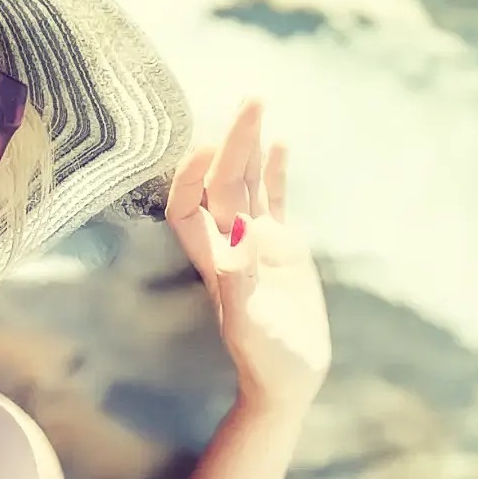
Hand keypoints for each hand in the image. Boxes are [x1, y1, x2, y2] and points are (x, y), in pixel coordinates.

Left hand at [165, 99, 332, 414]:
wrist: (289, 378)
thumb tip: (238, 234)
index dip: (191, 176)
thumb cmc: (266, 360)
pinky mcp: (283, 247)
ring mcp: (256, 243)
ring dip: (250, 146)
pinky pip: (274, 200)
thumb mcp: (251, 325)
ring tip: (258, 103)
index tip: (206, 147)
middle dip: (231, 142)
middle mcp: (230, 244)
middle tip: (250, 100)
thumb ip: (240, 281)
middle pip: (221, 183)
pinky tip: (280, 142)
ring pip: (246, 183)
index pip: (187, 207)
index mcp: (214, 260)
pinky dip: (275, 171)